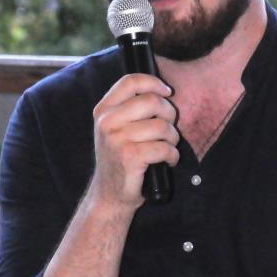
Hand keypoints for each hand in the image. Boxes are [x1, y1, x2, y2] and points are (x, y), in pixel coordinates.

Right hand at [91, 74, 179, 207]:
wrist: (109, 195)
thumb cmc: (119, 160)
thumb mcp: (115, 129)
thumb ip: (130, 108)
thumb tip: (162, 90)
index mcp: (103, 111)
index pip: (130, 81)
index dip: (153, 82)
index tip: (166, 92)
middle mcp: (107, 122)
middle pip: (151, 101)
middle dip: (169, 114)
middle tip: (169, 128)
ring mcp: (117, 139)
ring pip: (162, 126)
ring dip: (173, 138)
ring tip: (167, 147)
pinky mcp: (131, 157)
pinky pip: (165, 148)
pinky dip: (172, 155)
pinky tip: (168, 161)